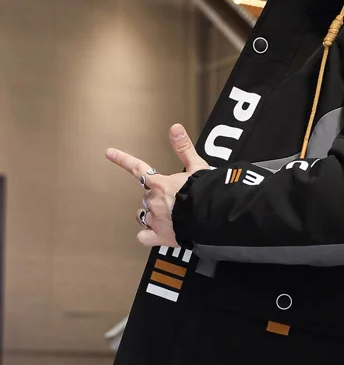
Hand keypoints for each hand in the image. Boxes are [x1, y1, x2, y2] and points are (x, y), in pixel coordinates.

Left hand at [106, 124, 209, 247]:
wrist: (213, 216)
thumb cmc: (207, 192)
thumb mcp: (198, 167)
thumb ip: (184, 148)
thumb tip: (174, 127)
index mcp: (161, 184)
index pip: (138, 168)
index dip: (123, 160)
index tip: (109, 153)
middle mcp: (154, 202)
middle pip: (146, 197)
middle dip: (156, 197)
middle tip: (172, 199)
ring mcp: (156, 220)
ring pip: (144, 216)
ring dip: (151, 215)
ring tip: (166, 216)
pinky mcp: (161, 237)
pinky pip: (144, 237)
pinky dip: (148, 236)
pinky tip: (157, 234)